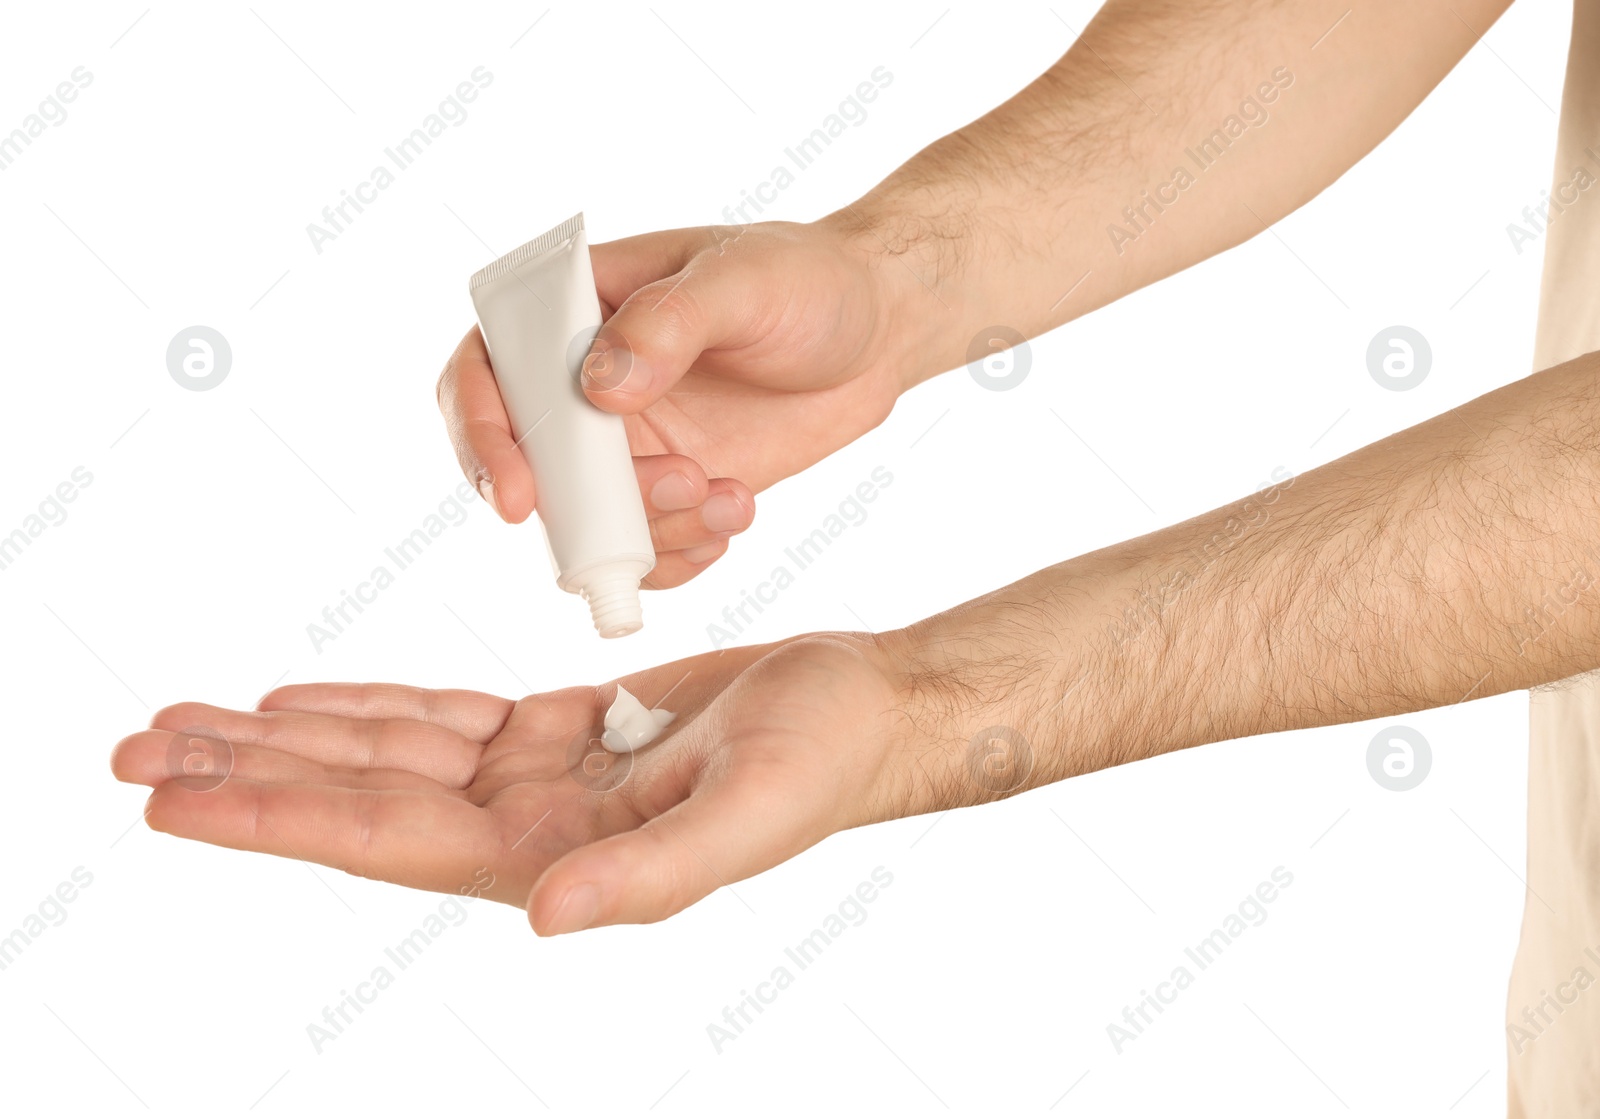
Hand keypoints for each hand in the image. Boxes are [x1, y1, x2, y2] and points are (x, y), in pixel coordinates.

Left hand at [111, 633, 928, 933]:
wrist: (863, 708)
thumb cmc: (823, 762)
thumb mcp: (746, 816)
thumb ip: (647, 876)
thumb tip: (545, 919)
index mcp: (557, 859)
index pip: (386, 840)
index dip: (277, 817)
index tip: (175, 800)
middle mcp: (529, 829)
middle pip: (360, 797)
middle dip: (247, 774)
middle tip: (137, 748)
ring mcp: (540, 779)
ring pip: (387, 755)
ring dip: (289, 736)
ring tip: (190, 721)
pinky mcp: (561, 730)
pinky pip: (444, 719)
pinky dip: (370, 706)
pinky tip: (307, 699)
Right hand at [437, 219, 927, 588]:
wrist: (876, 330)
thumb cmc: (804, 278)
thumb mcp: (742, 280)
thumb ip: (669, 324)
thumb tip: (599, 388)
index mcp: (572, 309)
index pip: (483, 371)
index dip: (480, 436)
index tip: (521, 498)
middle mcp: (580, 383)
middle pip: (526, 467)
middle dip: (586, 506)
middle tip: (681, 485)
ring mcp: (623, 444)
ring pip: (585, 524)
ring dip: (650, 532)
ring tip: (730, 493)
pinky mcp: (669, 488)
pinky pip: (641, 551)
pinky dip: (678, 557)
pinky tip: (733, 515)